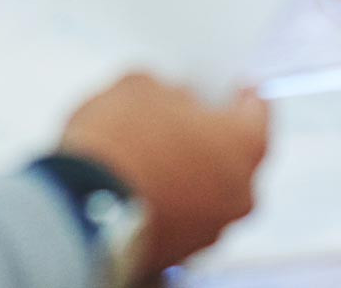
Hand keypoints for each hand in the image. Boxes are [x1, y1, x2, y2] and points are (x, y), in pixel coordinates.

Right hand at [59, 75, 268, 280]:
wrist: (82, 206)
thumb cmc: (119, 143)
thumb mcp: (137, 87)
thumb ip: (166, 90)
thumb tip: (168, 99)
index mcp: (243, 146)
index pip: (258, 113)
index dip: (241, 96)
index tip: (231, 88)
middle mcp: (240, 194)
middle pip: (234, 157)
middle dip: (210, 136)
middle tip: (181, 117)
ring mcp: (212, 229)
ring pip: (209, 191)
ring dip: (189, 172)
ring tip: (151, 152)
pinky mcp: (181, 252)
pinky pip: (184, 216)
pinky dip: (170, 200)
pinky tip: (141, 182)